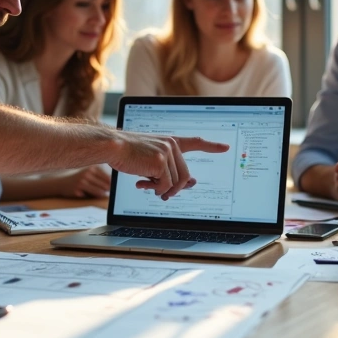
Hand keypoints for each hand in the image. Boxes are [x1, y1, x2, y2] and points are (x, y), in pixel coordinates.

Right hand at [61, 165, 111, 197]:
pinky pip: (91, 197)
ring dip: (101, 196)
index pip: (109, 179)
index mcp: (93, 168)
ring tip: (98, 194)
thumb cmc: (80, 180)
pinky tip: (86, 194)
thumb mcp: (90, 174)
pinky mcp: (77, 191)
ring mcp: (81, 182)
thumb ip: (101, 178)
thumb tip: (114, 187)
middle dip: (107, 191)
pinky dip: (92, 198)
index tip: (113, 188)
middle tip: (106, 193)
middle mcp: (87, 173)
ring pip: (100, 192)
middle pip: (106, 186)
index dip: (112, 185)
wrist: (62, 183)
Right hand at [108, 133, 229, 200]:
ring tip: (148, 187)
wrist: (113, 146)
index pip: (195, 142)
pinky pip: (165, 185)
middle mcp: (172, 145)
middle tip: (163, 195)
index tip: (225, 147)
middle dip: (174, 189)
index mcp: (170, 142)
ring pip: (175, 182)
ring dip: (162, 190)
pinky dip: (155, 189)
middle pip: (184, 176)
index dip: (211, 146)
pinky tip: (142, 183)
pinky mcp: (160, 161)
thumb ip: (168, 168)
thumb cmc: (128, 153)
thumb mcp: (151, 159)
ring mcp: (167, 152)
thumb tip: (190, 183)